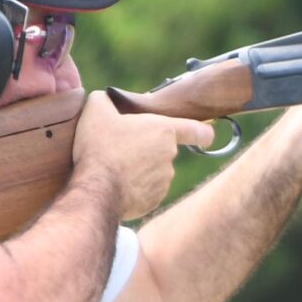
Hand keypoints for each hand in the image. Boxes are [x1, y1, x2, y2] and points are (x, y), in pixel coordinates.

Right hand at [72, 88, 217, 220]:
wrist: (95, 190)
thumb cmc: (99, 147)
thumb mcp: (97, 111)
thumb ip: (106, 100)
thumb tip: (105, 100)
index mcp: (164, 131)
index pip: (198, 130)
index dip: (203, 132)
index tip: (205, 135)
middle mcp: (170, 157)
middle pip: (164, 149)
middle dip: (148, 148)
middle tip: (122, 147)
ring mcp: (164, 182)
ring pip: (155, 171)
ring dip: (140, 168)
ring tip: (114, 167)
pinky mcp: (153, 201)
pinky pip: (147, 190)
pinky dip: (135, 187)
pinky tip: (115, 183)